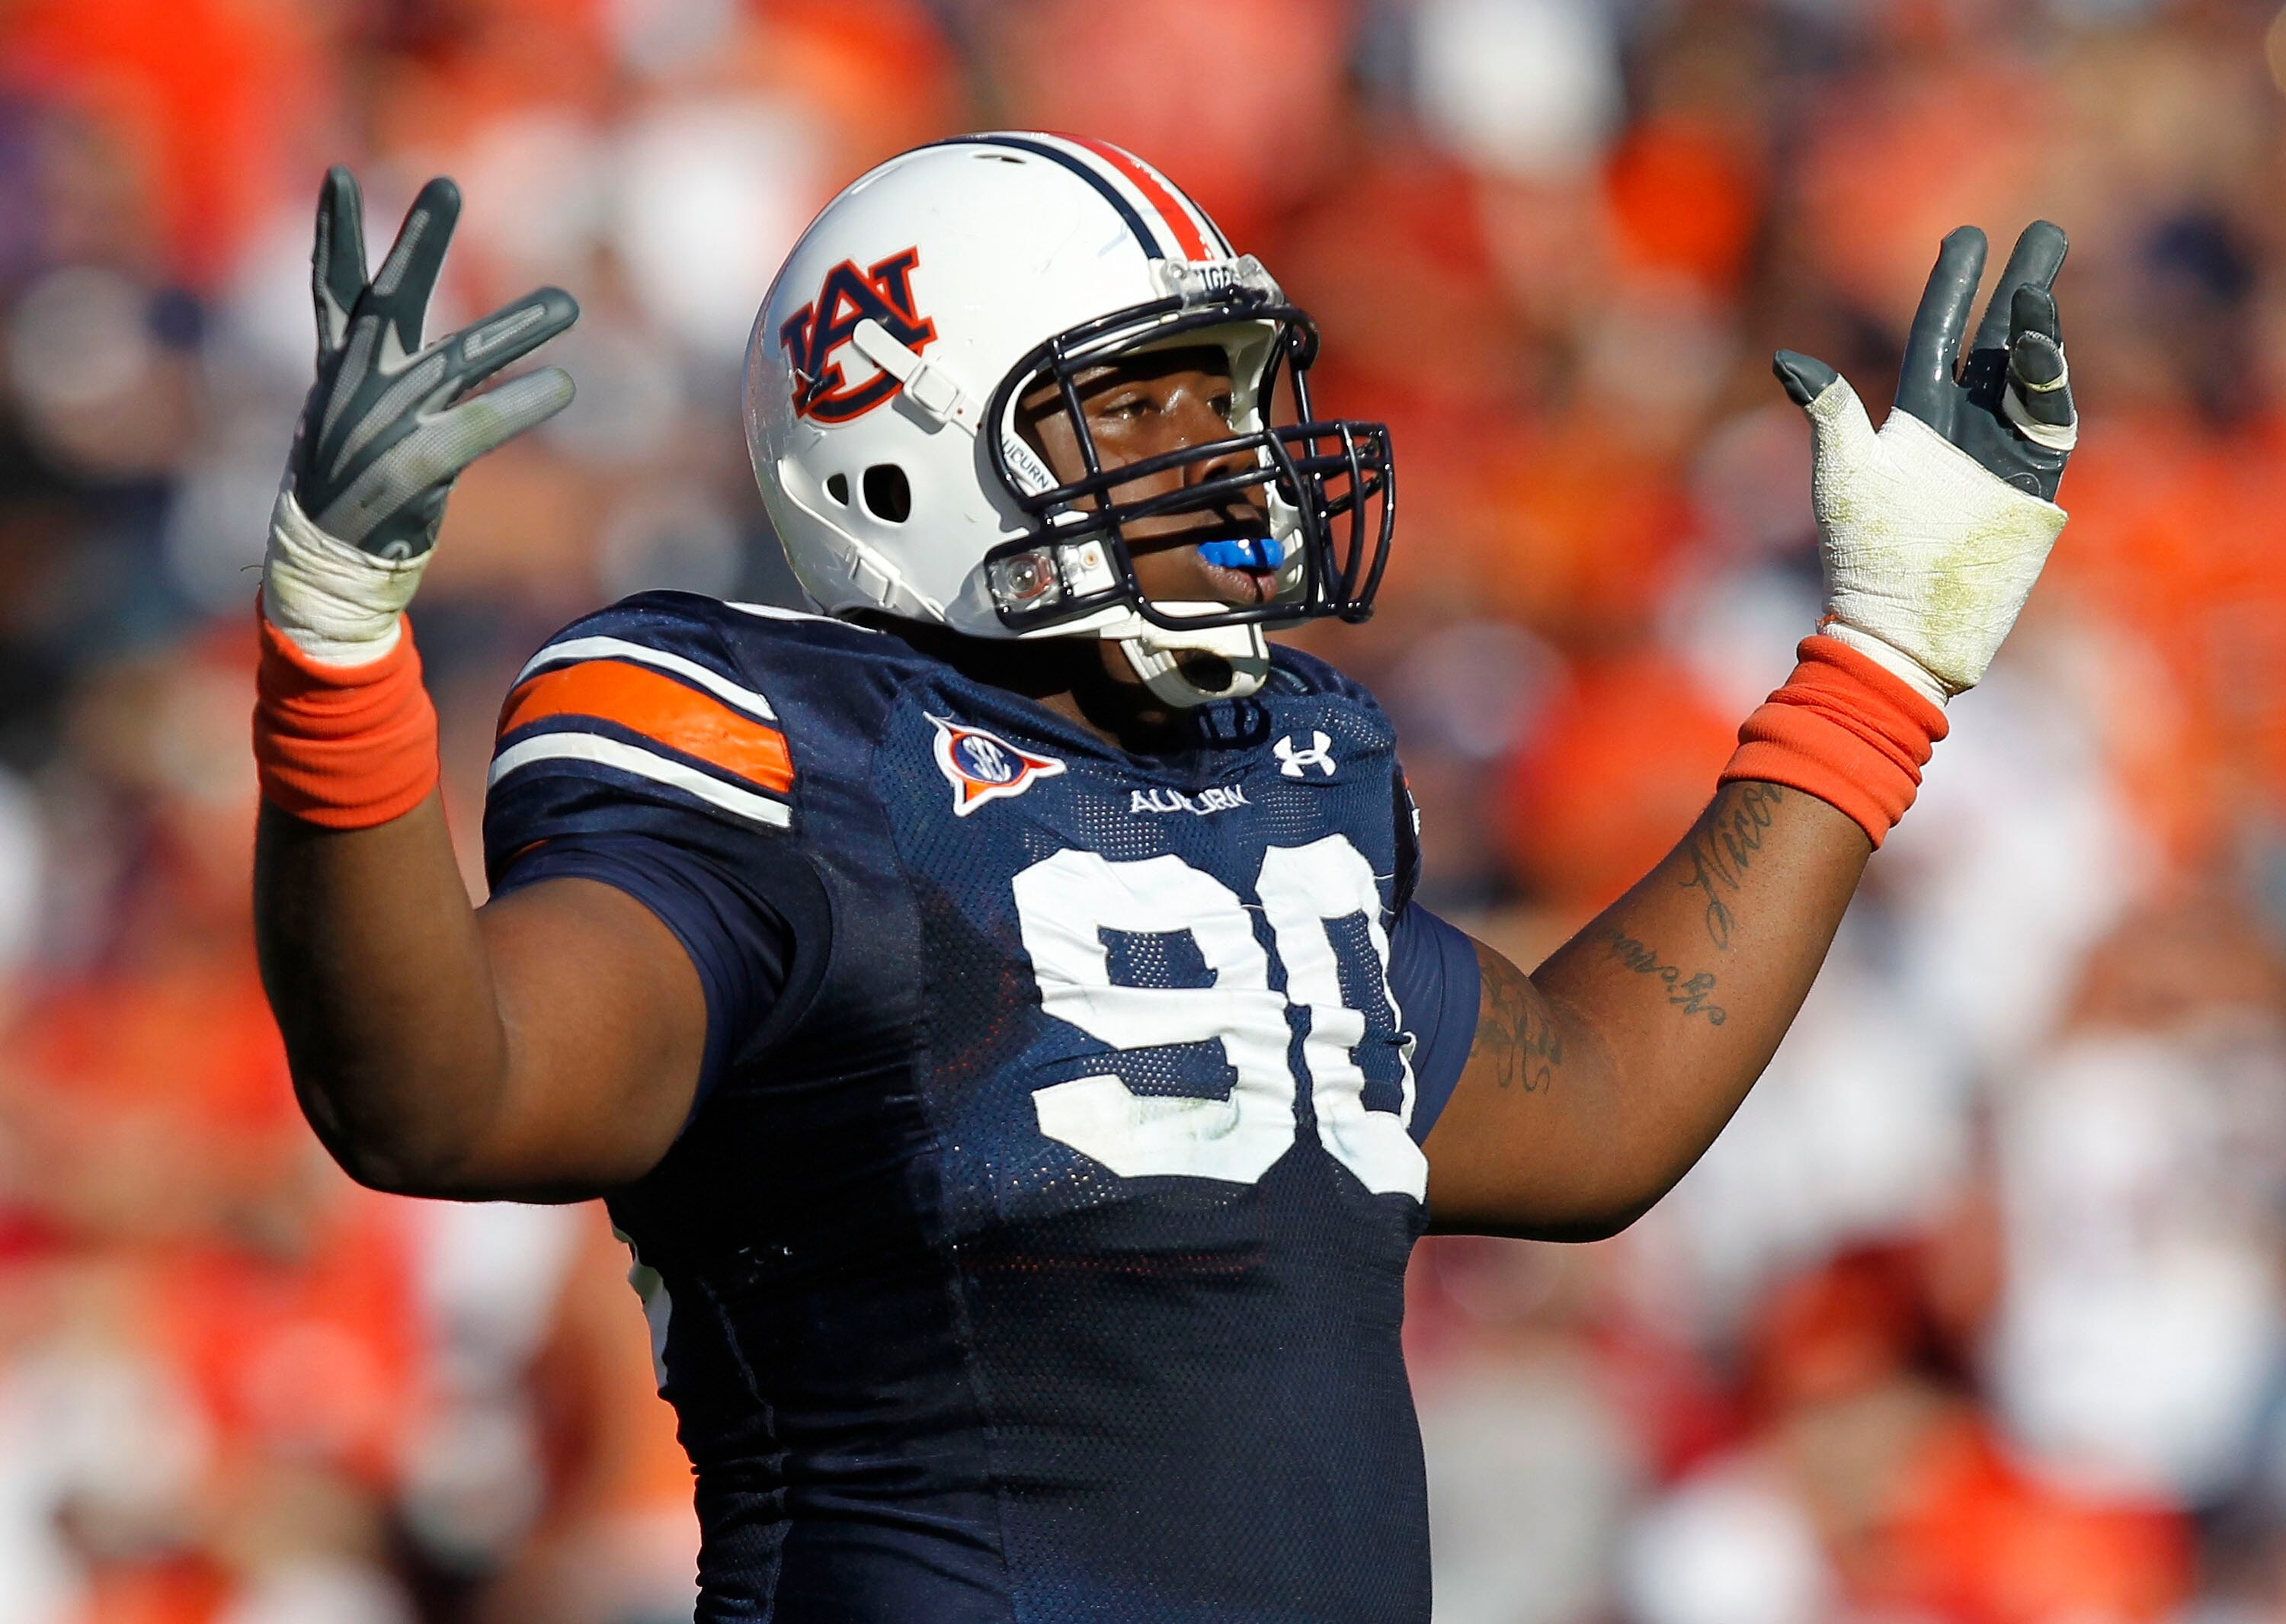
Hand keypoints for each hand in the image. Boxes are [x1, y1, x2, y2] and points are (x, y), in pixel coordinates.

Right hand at [288, 167, 578, 558]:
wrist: (329, 563)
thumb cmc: (353, 481)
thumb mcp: (355, 410)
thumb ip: (382, 361)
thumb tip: (428, 327)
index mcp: (340, 369)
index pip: (332, 290)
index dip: (335, 234)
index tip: (337, 175)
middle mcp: (357, 388)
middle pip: (388, 301)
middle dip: (417, 241)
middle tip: (445, 183)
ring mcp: (381, 427)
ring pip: (458, 362)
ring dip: (515, 330)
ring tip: (568, 304)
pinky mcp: (410, 471)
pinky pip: (475, 428)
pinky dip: (518, 406)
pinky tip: (564, 386)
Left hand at [1771, 223, 2076, 704]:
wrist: (1901, 622)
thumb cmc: (1859, 553)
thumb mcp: (1842, 472)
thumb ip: (1829, 410)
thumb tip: (1787, 357)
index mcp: (1913, 417)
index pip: (1937, 335)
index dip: (1953, 286)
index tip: (1969, 236)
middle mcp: (1962, 427)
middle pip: (1998, 342)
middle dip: (2022, 288)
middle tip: (2048, 233)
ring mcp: (2000, 454)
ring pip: (2030, 375)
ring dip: (2038, 329)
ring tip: (2036, 288)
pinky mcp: (2031, 485)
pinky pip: (2051, 424)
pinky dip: (2052, 385)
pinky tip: (2043, 349)